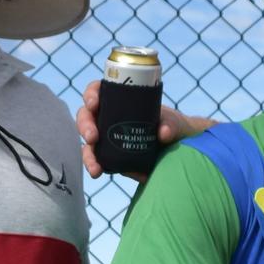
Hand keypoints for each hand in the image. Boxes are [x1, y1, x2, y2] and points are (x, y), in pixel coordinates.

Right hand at [77, 79, 211, 179]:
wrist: (178, 148)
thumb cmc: (172, 126)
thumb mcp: (174, 122)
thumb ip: (171, 125)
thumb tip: (163, 132)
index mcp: (120, 100)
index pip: (99, 91)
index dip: (91, 94)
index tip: (94, 103)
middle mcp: (109, 118)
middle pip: (87, 116)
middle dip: (85, 125)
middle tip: (93, 136)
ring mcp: (108, 138)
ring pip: (88, 142)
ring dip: (87, 153)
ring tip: (95, 165)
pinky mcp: (110, 156)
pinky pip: (97, 159)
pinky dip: (94, 165)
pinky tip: (97, 172)